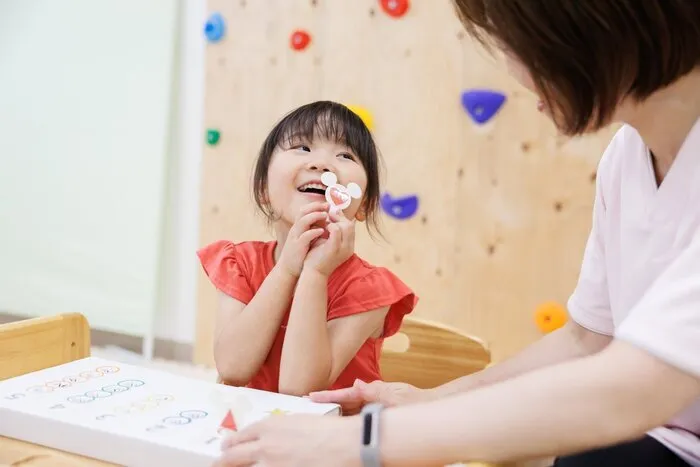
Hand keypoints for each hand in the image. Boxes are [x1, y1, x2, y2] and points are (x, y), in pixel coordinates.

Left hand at [214, 414, 360, 466]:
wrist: (347, 444)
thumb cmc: (330, 430)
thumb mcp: (300, 421)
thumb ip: (280, 429)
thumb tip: (270, 437)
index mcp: (270, 427)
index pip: (241, 437)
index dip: (231, 443)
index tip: (226, 447)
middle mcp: (265, 447)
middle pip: (233, 457)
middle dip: (223, 461)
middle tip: (217, 463)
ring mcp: (272, 466)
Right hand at [277, 202, 329, 277]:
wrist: (289, 269)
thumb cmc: (300, 253)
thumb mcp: (307, 238)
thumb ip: (314, 228)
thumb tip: (327, 220)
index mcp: (298, 226)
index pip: (305, 210)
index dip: (316, 205)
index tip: (328, 204)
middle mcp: (296, 229)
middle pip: (303, 212)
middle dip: (315, 207)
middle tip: (327, 206)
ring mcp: (295, 237)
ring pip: (303, 221)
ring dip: (315, 216)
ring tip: (325, 215)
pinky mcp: (297, 246)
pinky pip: (304, 236)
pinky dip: (313, 232)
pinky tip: (322, 231)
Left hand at [303, 211, 354, 276]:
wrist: (313, 274)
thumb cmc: (318, 258)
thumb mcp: (326, 242)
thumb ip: (330, 231)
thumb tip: (331, 214)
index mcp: (348, 246)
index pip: (351, 227)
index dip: (342, 219)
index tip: (331, 214)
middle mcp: (349, 247)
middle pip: (350, 225)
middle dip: (339, 218)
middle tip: (328, 215)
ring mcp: (343, 248)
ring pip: (346, 226)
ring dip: (334, 221)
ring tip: (325, 223)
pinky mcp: (334, 248)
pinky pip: (336, 230)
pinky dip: (330, 226)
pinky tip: (322, 229)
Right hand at [309, 378, 432, 414]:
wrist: (432, 407)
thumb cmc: (418, 401)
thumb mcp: (396, 397)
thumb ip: (376, 391)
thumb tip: (356, 383)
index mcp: (372, 391)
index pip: (345, 394)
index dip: (327, 396)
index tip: (310, 396)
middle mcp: (370, 397)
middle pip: (344, 403)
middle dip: (326, 404)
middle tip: (307, 409)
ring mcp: (373, 406)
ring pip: (349, 411)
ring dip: (335, 413)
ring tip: (317, 418)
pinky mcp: (377, 414)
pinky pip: (358, 418)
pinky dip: (347, 421)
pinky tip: (338, 425)